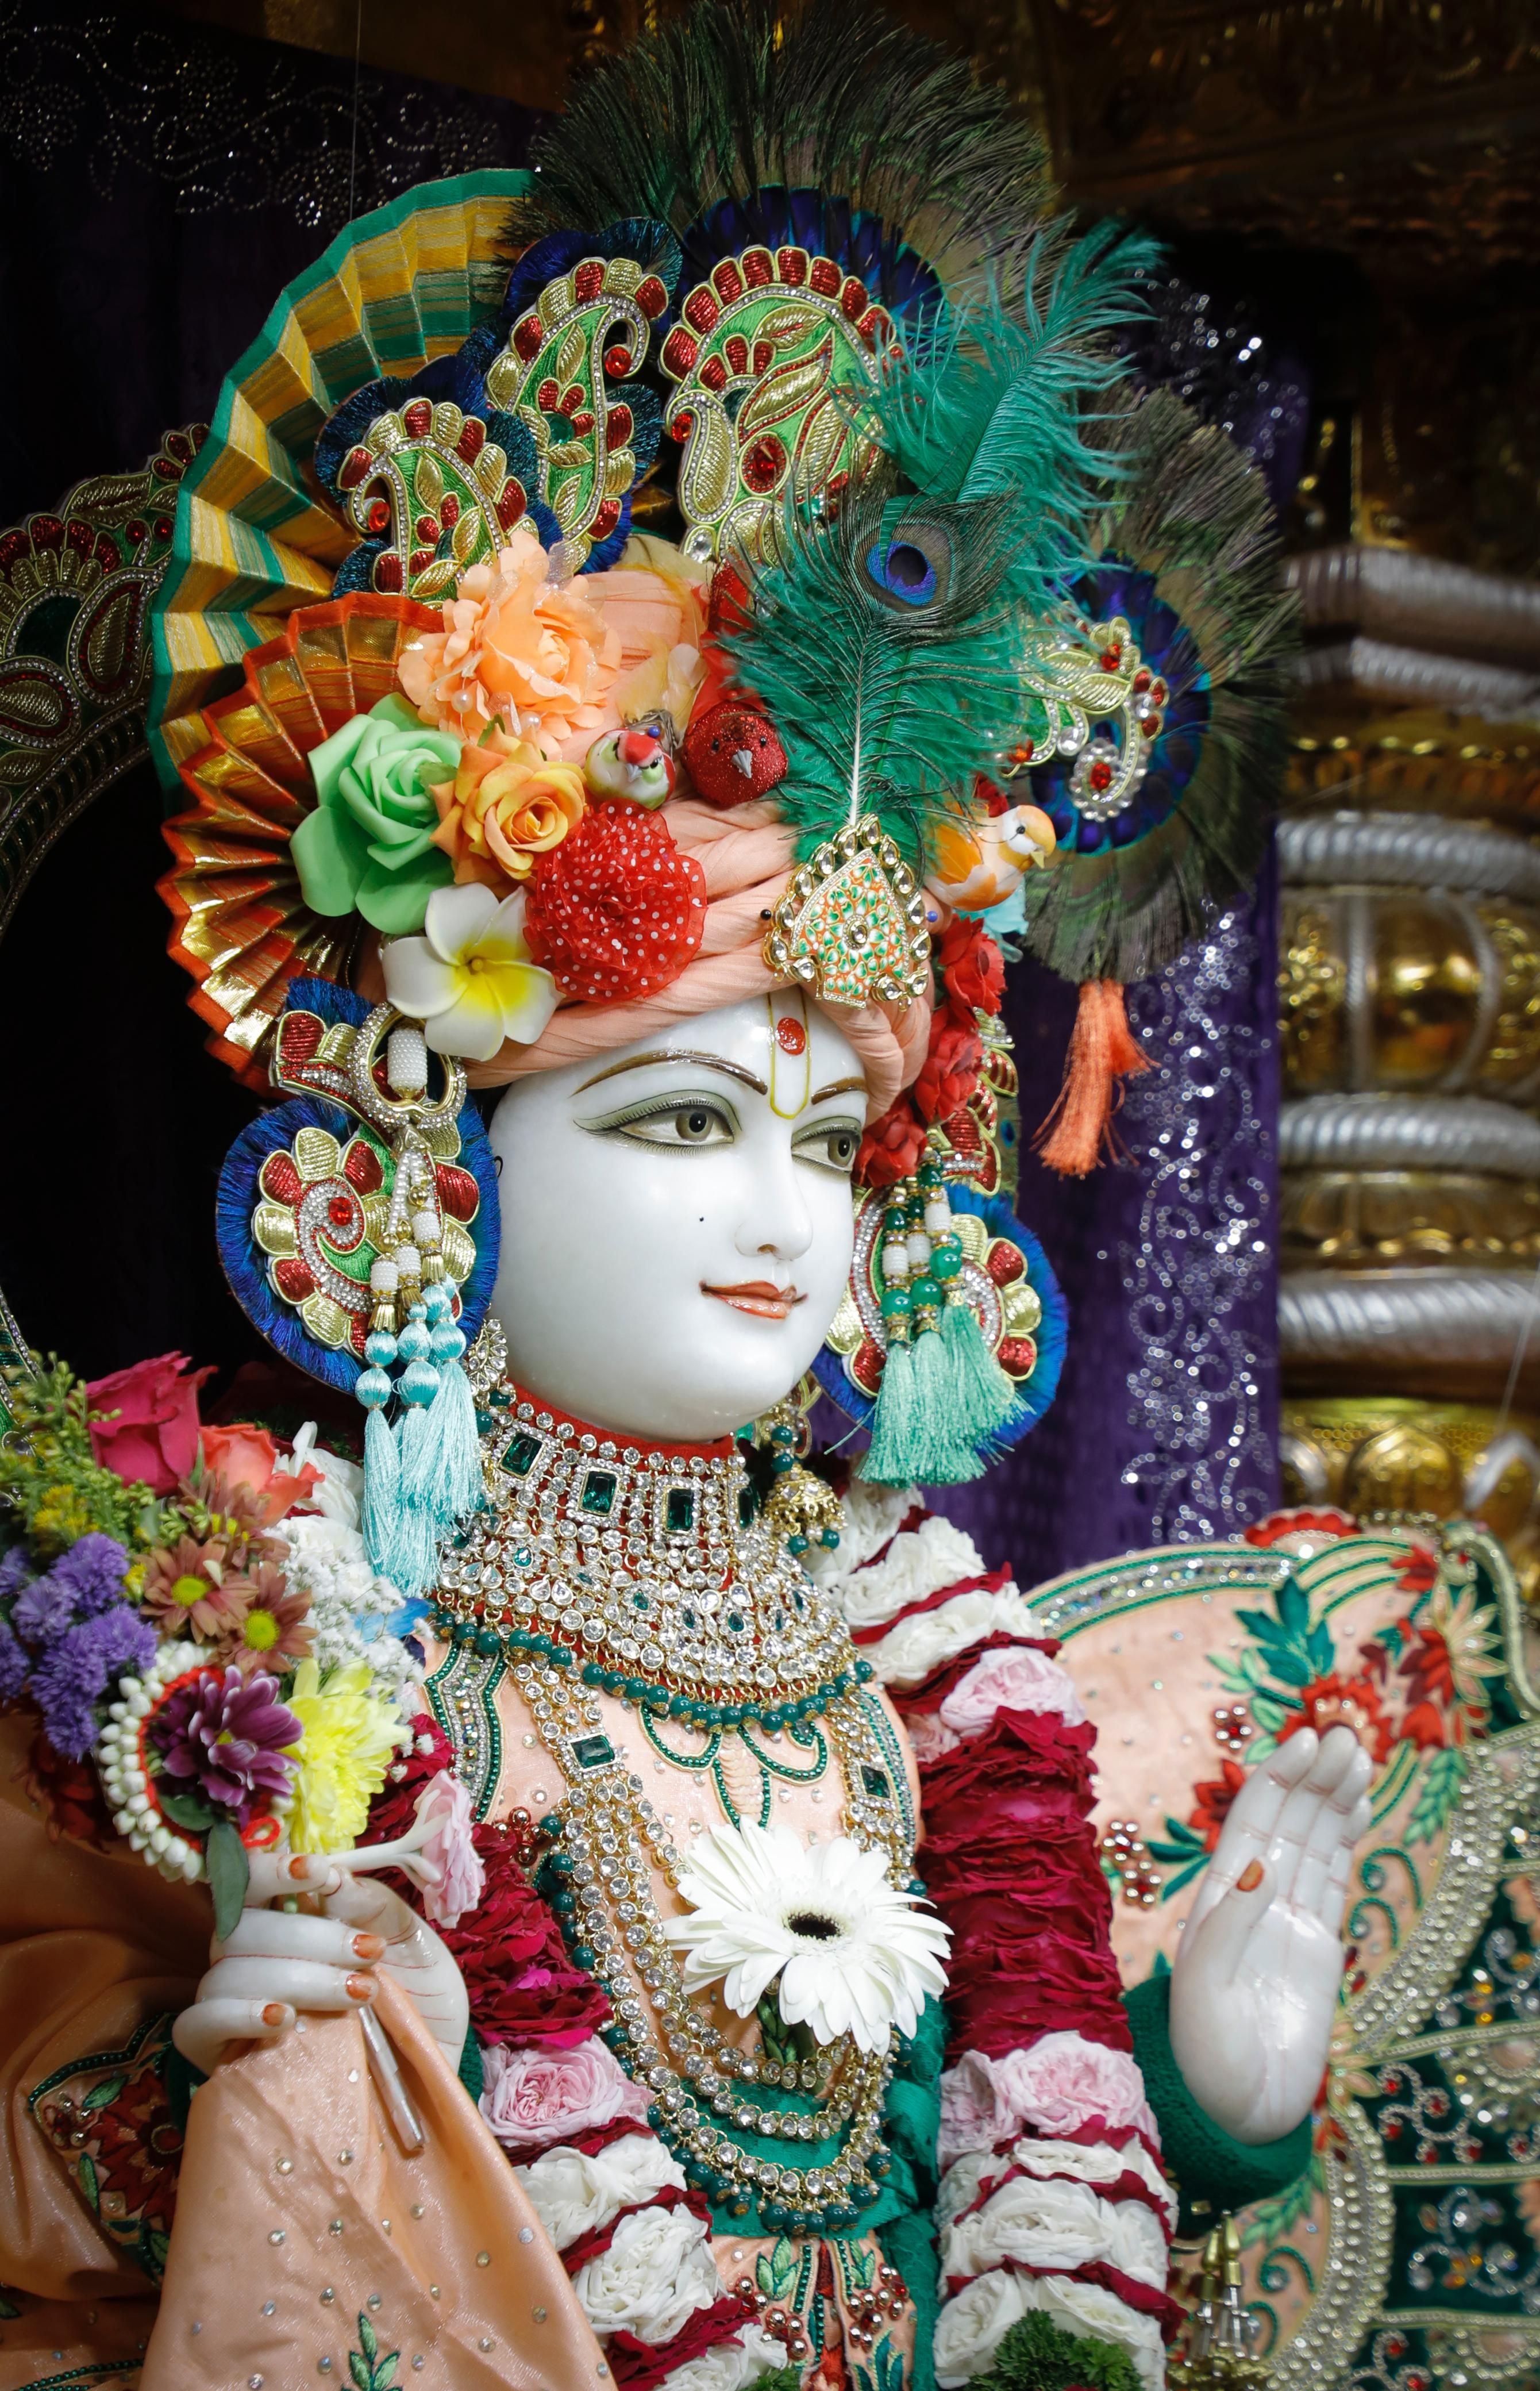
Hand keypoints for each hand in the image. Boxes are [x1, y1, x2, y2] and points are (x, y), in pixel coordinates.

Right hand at [172, 1850, 468, 2074]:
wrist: (427, 2067)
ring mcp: (233, 2005)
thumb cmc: (417, 1995)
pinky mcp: (220, 2055)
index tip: (318, 1873)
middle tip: (367, 1954)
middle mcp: (253, 1956)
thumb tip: (329, 1878)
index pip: (251, 1880)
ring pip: (225, 1973)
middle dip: (308, 1935)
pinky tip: (283, 2019)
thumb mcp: (410, 1939)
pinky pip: (197, 2025)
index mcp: (290, 1917)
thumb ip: (368, 1905)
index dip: (272, 1870)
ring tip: (356, 1994)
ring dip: (294, 1977)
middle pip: (241, 1927)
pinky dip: (237, 2016)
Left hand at [1168, 1724, 1371, 2143]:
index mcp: (1218, 1902)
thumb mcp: (1203, 1991)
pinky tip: (1356, 1806)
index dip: (1277, 1779)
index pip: (1251, 1823)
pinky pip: (1332, 1880)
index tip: (1306, 1742)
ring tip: (1356, 1756)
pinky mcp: (1317, 1949)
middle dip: (1312, 1778)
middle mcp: (1251, 1902)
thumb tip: (1260, 1867)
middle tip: (1345, 1738)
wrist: (1231, 2116)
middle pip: (1287, 1823)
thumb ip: (1230, 1928)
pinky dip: (1344, 1840)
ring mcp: (1286, 1922)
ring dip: (1332, 1798)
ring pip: (1312, 1843)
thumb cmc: (1203, 2059)